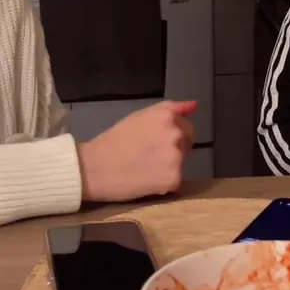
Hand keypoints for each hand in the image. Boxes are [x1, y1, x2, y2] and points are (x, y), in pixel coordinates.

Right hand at [76, 100, 195, 201]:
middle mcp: (175, 134)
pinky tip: (145, 180)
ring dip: (168, 166)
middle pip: (186, 144)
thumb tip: (194, 105)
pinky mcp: (173, 179)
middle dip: (173, 149)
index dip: (172, 134)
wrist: (94, 168)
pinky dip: (164, 183)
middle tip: (148, 156)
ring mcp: (176, 157)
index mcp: (167, 116)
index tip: (155, 141)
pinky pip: (175, 181)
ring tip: (144, 168)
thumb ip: (170, 108)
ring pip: (181, 162)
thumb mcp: (140, 116)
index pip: (187, 126)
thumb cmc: (114, 140)